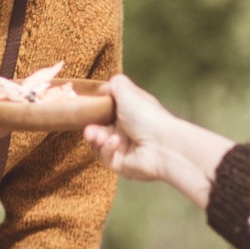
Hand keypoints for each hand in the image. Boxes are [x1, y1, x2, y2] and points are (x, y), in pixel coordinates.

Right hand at [82, 74, 234, 207]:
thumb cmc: (147, 115)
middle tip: (89, 130)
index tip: (86, 110)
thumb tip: (102, 89)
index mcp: (128, 113)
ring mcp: (122, 148)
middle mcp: (125, 130)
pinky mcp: (120, 164)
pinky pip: (105, 156)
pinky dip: (107, 149)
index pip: (104, 112)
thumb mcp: (129, 92)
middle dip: (91, 129)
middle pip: (98, 129)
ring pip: (98, 144)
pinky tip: (115, 144)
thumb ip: (114, 84)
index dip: (94, 112)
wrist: (163, 145)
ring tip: (99, 136)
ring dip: (96, 138)